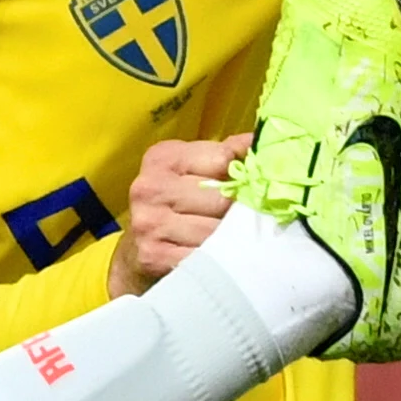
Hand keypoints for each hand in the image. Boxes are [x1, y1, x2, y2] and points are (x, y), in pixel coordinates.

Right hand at [108, 135, 251, 295]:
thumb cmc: (176, 204)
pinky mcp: (152, 256)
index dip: (243, 173)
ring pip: (214, 230)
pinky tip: (219, 257)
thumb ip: (225, 154)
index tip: (253, 183)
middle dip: (239, 209)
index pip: (222, 159)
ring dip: (231, 238)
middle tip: (247, 217)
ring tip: (234, 238)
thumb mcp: (192, 170)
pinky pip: (202, 256)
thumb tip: (262, 140)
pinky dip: (217, 259)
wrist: (137, 252)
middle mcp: (150, 187)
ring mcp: (149, 222)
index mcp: (162, 158)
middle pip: (220, 198)